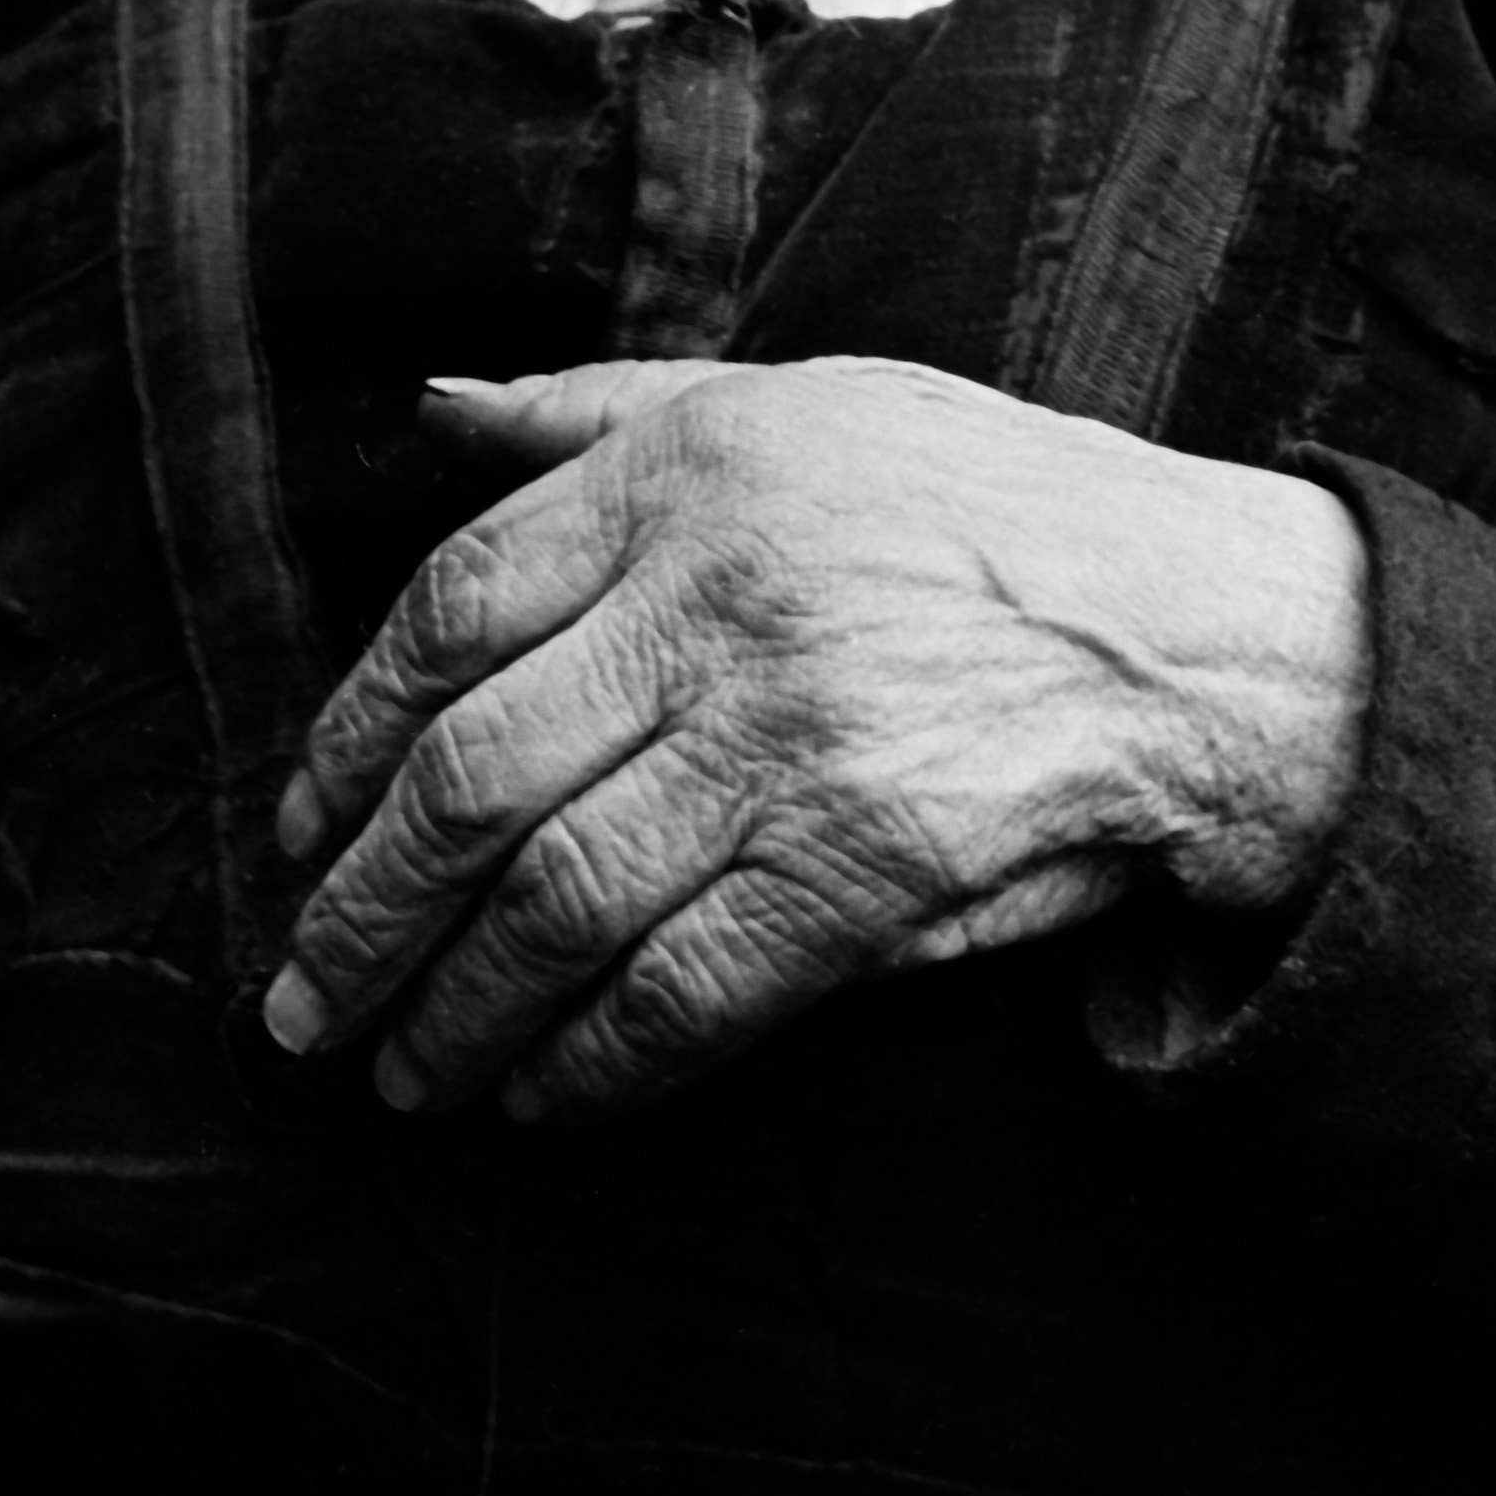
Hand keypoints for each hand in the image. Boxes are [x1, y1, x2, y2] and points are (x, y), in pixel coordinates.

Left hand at [263, 354, 1370, 1121]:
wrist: (1197, 627)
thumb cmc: (982, 507)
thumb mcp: (800, 400)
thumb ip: (603, 410)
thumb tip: (434, 408)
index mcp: (687, 469)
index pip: (448, 606)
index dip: (346, 735)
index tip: (298, 828)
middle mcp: (721, 594)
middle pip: (471, 774)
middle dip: (359, 911)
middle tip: (300, 1001)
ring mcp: (792, 734)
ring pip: (553, 899)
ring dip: (451, 1012)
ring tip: (401, 1071)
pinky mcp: (866, 864)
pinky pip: (681, 989)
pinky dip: (589, 1063)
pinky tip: (542, 1094)